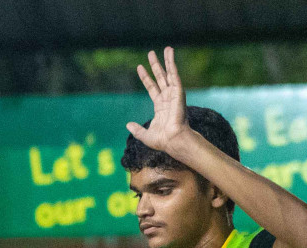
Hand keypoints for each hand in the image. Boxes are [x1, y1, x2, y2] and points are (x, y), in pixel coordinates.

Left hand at [126, 47, 199, 162]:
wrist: (173, 140)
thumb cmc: (162, 140)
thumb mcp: (145, 135)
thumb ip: (137, 130)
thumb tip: (128, 125)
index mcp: (160, 106)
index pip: (151, 87)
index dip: (146, 77)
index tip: (139, 67)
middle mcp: (167, 98)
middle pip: (160, 77)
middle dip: (156, 65)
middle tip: (150, 53)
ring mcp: (173, 94)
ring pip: (169, 73)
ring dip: (167, 60)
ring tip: (166, 48)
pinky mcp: (178, 92)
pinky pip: (174, 75)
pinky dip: (172, 64)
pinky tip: (170, 55)